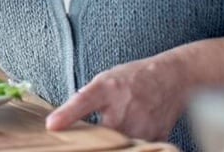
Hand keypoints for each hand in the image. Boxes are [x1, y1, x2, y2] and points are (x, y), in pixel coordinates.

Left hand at [45, 54, 189, 141]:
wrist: (171, 78)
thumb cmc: (133, 78)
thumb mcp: (104, 81)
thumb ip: (83, 100)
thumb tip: (59, 121)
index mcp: (107, 90)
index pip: (82, 103)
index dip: (66, 116)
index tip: (52, 127)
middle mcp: (124, 109)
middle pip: (101, 135)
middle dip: (94, 138)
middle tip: (96, 128)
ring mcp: (142, 126)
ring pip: (119, 144)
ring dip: (114, 143)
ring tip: (117, 127)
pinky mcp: (156, 137)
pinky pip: (136, 147)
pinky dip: (130, 144)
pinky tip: (131, 131)